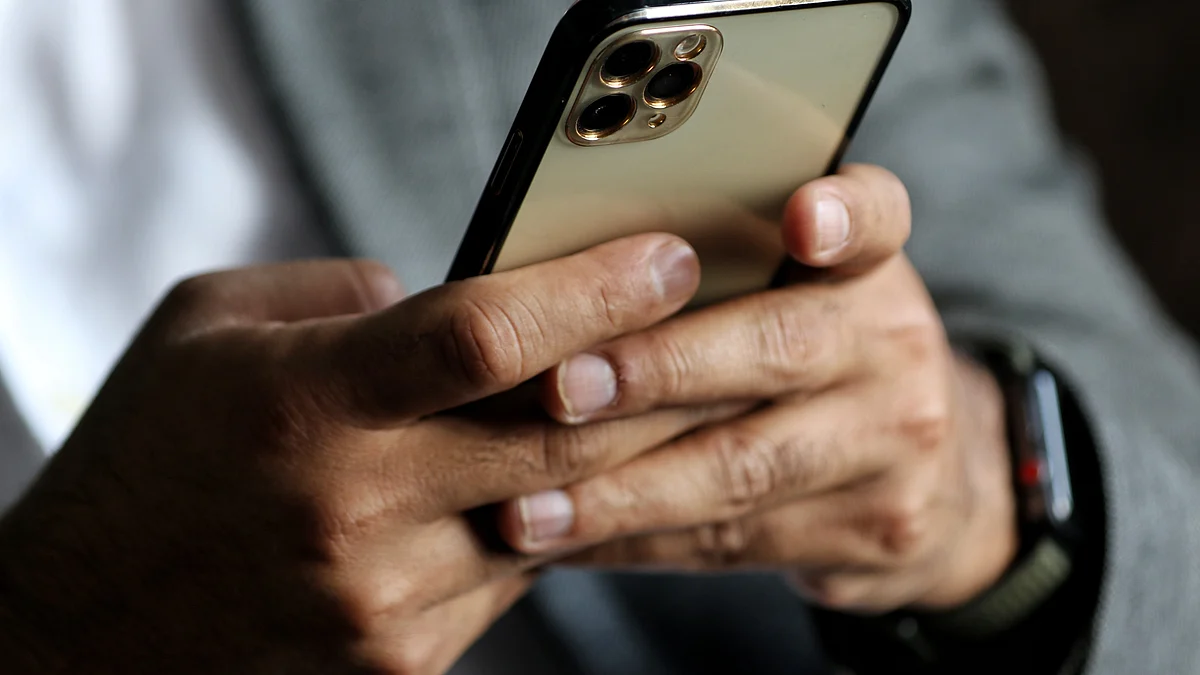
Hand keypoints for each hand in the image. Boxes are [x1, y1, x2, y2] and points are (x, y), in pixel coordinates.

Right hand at [0, 236, 733, 673]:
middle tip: (716, 330)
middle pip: (560, 440)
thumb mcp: (211, 329)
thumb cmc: (147, 458)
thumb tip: (464, 301)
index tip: (668, 259)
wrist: (81, 632)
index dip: (595, 292)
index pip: (485, 337)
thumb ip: (345, 300)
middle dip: (660, 380)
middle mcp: (354, 508)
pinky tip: (545, 488)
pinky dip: (542, 525)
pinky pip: (513, 578)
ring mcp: (384, 600)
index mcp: (304, 402)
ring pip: (553, 516)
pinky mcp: (403, 659)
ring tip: (651, 402)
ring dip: (611, 459)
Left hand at [498, 165, 1017, 613]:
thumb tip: (561, 270)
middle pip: (779, 347)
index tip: (802, 219)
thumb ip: (719, 271)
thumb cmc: (814, 364)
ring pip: (742, 465)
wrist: (932, 479)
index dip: (842, 214)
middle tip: (563, 390)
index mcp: (868, 267)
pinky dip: (637, 542)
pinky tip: (569, 543)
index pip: (876, 216)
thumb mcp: (797, 297)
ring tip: (532, 506)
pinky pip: (732, 540)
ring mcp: (894, 442)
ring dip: (625, 489)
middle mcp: (895, 343)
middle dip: (659, 370)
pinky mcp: (873, 529)